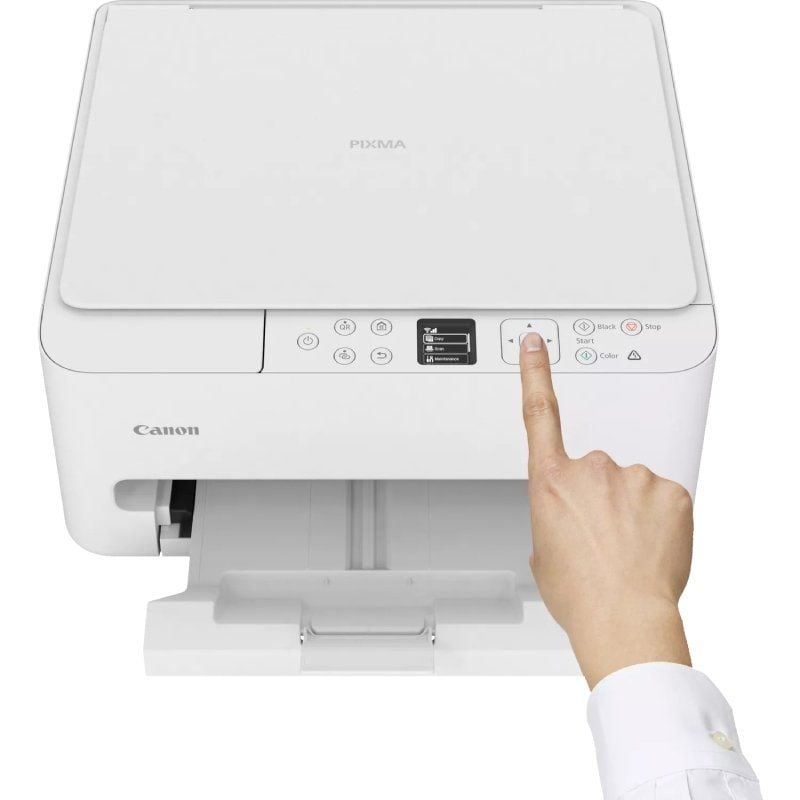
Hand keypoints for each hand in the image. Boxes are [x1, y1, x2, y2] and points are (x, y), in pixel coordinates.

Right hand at [520, 332, 693, 687]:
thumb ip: (551, 520)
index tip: (536, 345)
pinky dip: (660, 517)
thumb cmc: (579, 593)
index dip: (535, 373)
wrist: (623, 617)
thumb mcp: (542, 553)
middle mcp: (590, 470)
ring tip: (626, 548)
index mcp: (551, 481)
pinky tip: (651, 544)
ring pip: (632, 486)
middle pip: (595, 471)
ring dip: (630, 510)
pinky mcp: (671, 490)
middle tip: (600, 538)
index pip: (539, 413)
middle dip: (599, 497)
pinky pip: (663, 497)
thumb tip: (567, 521)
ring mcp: (633, 477)